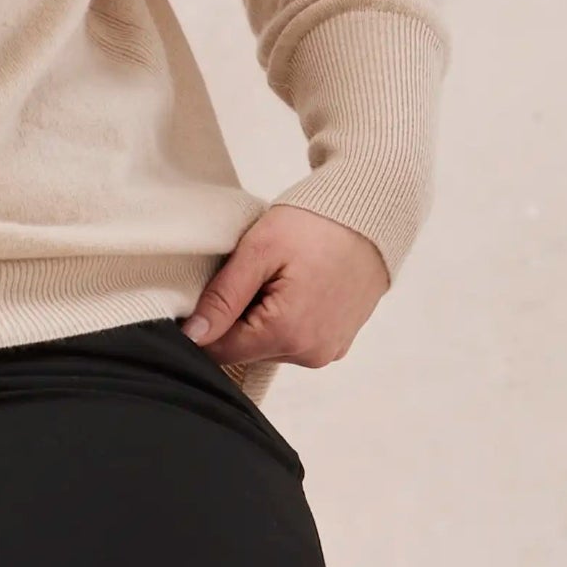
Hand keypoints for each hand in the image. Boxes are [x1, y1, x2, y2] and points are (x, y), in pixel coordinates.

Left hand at [180, 205, 389, 371]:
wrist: (373, 213)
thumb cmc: (316, 224)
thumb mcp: (259, 251)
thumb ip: (223, 298)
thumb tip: (193, 336)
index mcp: (286, 333)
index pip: (220, 350)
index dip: (204, 324)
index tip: (210, 291)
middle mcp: (310, 353)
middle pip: (245, 350)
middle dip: (236, 318)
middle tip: (250, 276)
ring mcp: (327, 351)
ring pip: (268, 346)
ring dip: (260, 319)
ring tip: (275, 278)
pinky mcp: (338, 342)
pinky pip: (295, 341)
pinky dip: (285, 320)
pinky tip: (294, 288)